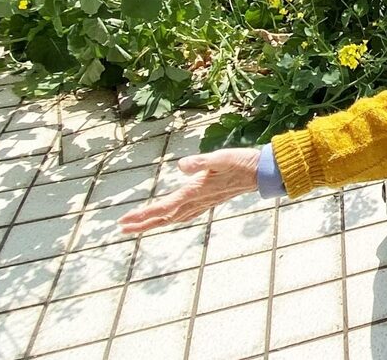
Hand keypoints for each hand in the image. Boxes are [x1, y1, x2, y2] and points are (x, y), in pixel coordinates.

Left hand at [118, 148, 261, 234]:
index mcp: (197, 191)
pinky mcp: (210, 199)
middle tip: (123, 228)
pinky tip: (171, 217)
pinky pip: (186, 214)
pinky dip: (173, 218)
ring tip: (139, 226)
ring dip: (156, 222)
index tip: (124, 220)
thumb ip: (202, 162)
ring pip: (175, 217)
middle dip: (144, 223)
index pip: (165, 206)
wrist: (263, 172)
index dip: (144, 215)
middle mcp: (198, 200)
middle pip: (166, 216)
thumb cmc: (243, 162)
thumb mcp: (222, 157)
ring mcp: (205, 202)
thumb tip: (182, 165)